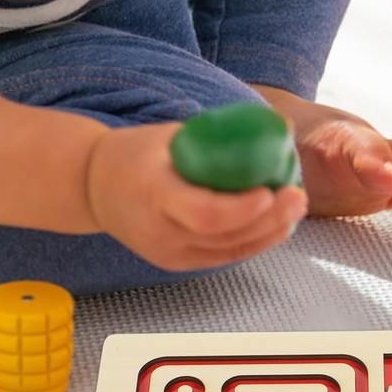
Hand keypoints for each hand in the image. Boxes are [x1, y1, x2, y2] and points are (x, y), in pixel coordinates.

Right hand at [85, 123, 306, 270]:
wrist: (94, 188)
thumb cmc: (135, 154)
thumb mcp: (169, 136)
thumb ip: (218, 138)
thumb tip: (276, 128)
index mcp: (153, 194)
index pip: (205, 214)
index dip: (242, 209)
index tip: (269, 191)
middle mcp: (161, 232)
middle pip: (225, 236)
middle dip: (269, 219)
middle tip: (297, 196)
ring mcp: (169, 253)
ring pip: (230, 250)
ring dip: (270, 231)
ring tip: (295, 207)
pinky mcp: (179, 263)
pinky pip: (225, 256)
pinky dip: (255, 241)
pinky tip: (278, 224)